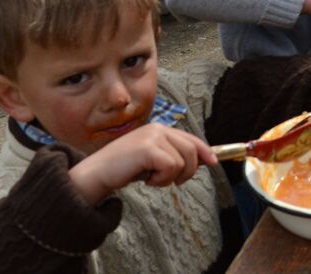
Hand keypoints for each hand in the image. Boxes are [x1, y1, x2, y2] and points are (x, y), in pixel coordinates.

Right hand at [68, 123, 213, 204]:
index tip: (213, 162)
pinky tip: (146, 179)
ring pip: (183, 162)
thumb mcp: (151, 159)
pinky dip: (161, 179)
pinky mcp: (149, 148)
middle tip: (172, 181)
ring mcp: (153, 137)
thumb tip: (200, 161)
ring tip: (151, 178)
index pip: (191, 138)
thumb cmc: (124, 169)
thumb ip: (171, 156)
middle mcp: (158, 129)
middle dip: (188, 171)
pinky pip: (171, 167)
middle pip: (192, 150)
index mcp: (160, 129)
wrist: (97, 173)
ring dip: (169, 178)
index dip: (205, 150)